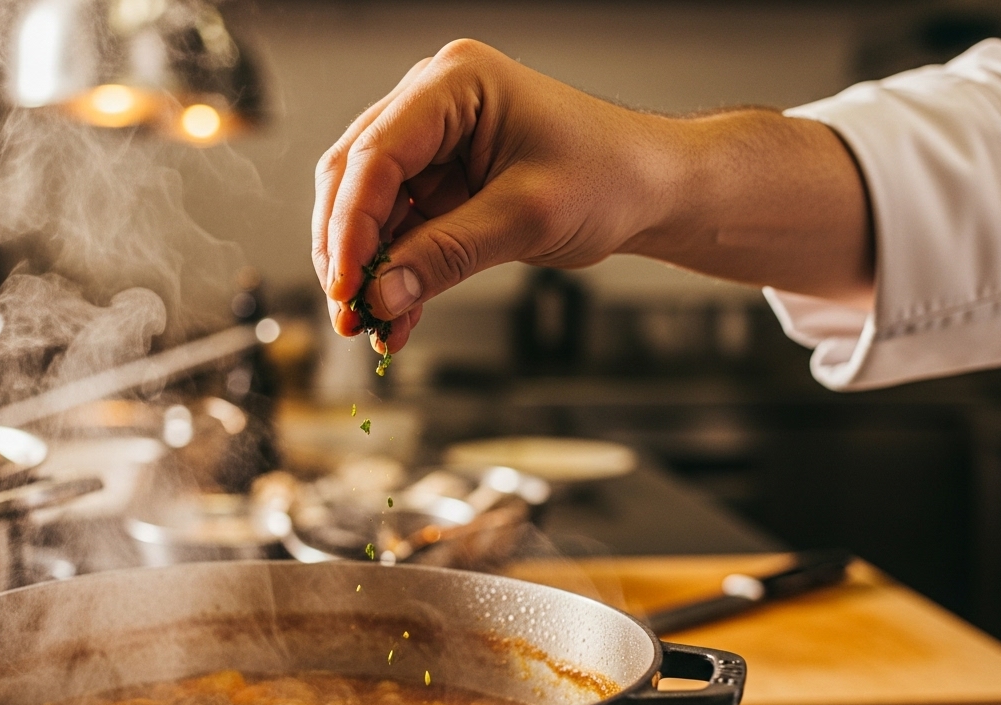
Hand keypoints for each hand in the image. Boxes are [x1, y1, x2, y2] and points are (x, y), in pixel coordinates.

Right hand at [312, 40, 872, 354]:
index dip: (350, 226)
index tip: (347, 286)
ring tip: (370, 324)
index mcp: (454, 83)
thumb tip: (381, 294)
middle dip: (348, 251)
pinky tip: (395, 317)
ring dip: (368, 270)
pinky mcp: (439, 181)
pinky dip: (395, 274)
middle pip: (356, 177)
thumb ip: (448, 255)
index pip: (377, 154)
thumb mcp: (528, 217)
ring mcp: (433, 143)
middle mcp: (432, 103)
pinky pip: (400, 230)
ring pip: (369, 209)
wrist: (653, 187)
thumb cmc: (612, 174)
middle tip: (350, 313)